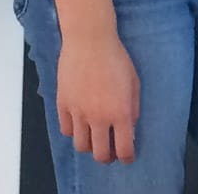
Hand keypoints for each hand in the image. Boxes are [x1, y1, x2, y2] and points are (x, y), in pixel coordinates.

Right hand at [56, 28, 139, 163]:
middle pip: (100, 154)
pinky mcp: (63, 105)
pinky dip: (74, 132)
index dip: (127, 157)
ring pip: (81, 146)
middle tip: (111, 151)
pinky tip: (80, 123)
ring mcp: (78, 113)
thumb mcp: (134, 82)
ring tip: (95, 137)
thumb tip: (130, 127)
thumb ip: (133, 108)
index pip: (124, 149)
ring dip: (90, 146)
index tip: (127, 156)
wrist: (89, 40)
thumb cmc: (116, 58)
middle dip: (108, 157)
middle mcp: (98, 117)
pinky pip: (66, 131)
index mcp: (120, 112)